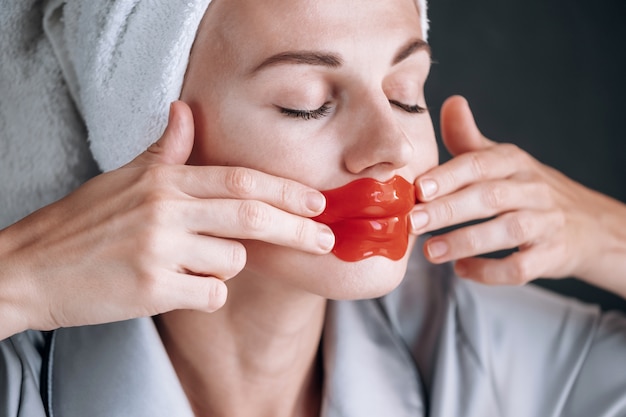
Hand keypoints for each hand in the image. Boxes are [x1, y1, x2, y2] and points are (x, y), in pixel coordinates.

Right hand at [0, 101, 333, 338]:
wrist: (30, 267)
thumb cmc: (83, 223)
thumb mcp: (123, 179)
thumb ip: (164, 152)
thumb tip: (183, 112)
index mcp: (164, 181)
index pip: (239, 180)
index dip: (284, 190)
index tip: (317, 202)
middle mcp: (165, 211)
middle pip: (251, 217)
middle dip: (297, 229)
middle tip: (324, 239)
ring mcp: (158, 250)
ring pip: (231, 261)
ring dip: (226, 265)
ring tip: (191, 262)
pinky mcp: (151, 289)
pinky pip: (210, 294)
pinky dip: (206, 292)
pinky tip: (177, 286)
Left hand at [410, 96, 625, 294]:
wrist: (586, 224)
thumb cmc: (526, 189)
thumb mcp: (501, 160)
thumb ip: (469, 139)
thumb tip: (451, 102)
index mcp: (514, 163)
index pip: (481, 164)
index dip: (450, 175)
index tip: (420, 187)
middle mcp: (532, 189)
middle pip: (490, 197)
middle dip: (449, 209)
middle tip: (414, 221)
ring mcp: (545, 223)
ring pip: (507, 232)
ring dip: (465, 242)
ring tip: (430, 251)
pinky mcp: (552, 256)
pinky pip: (521, 267)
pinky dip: (490, 272)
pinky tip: (462, 270)